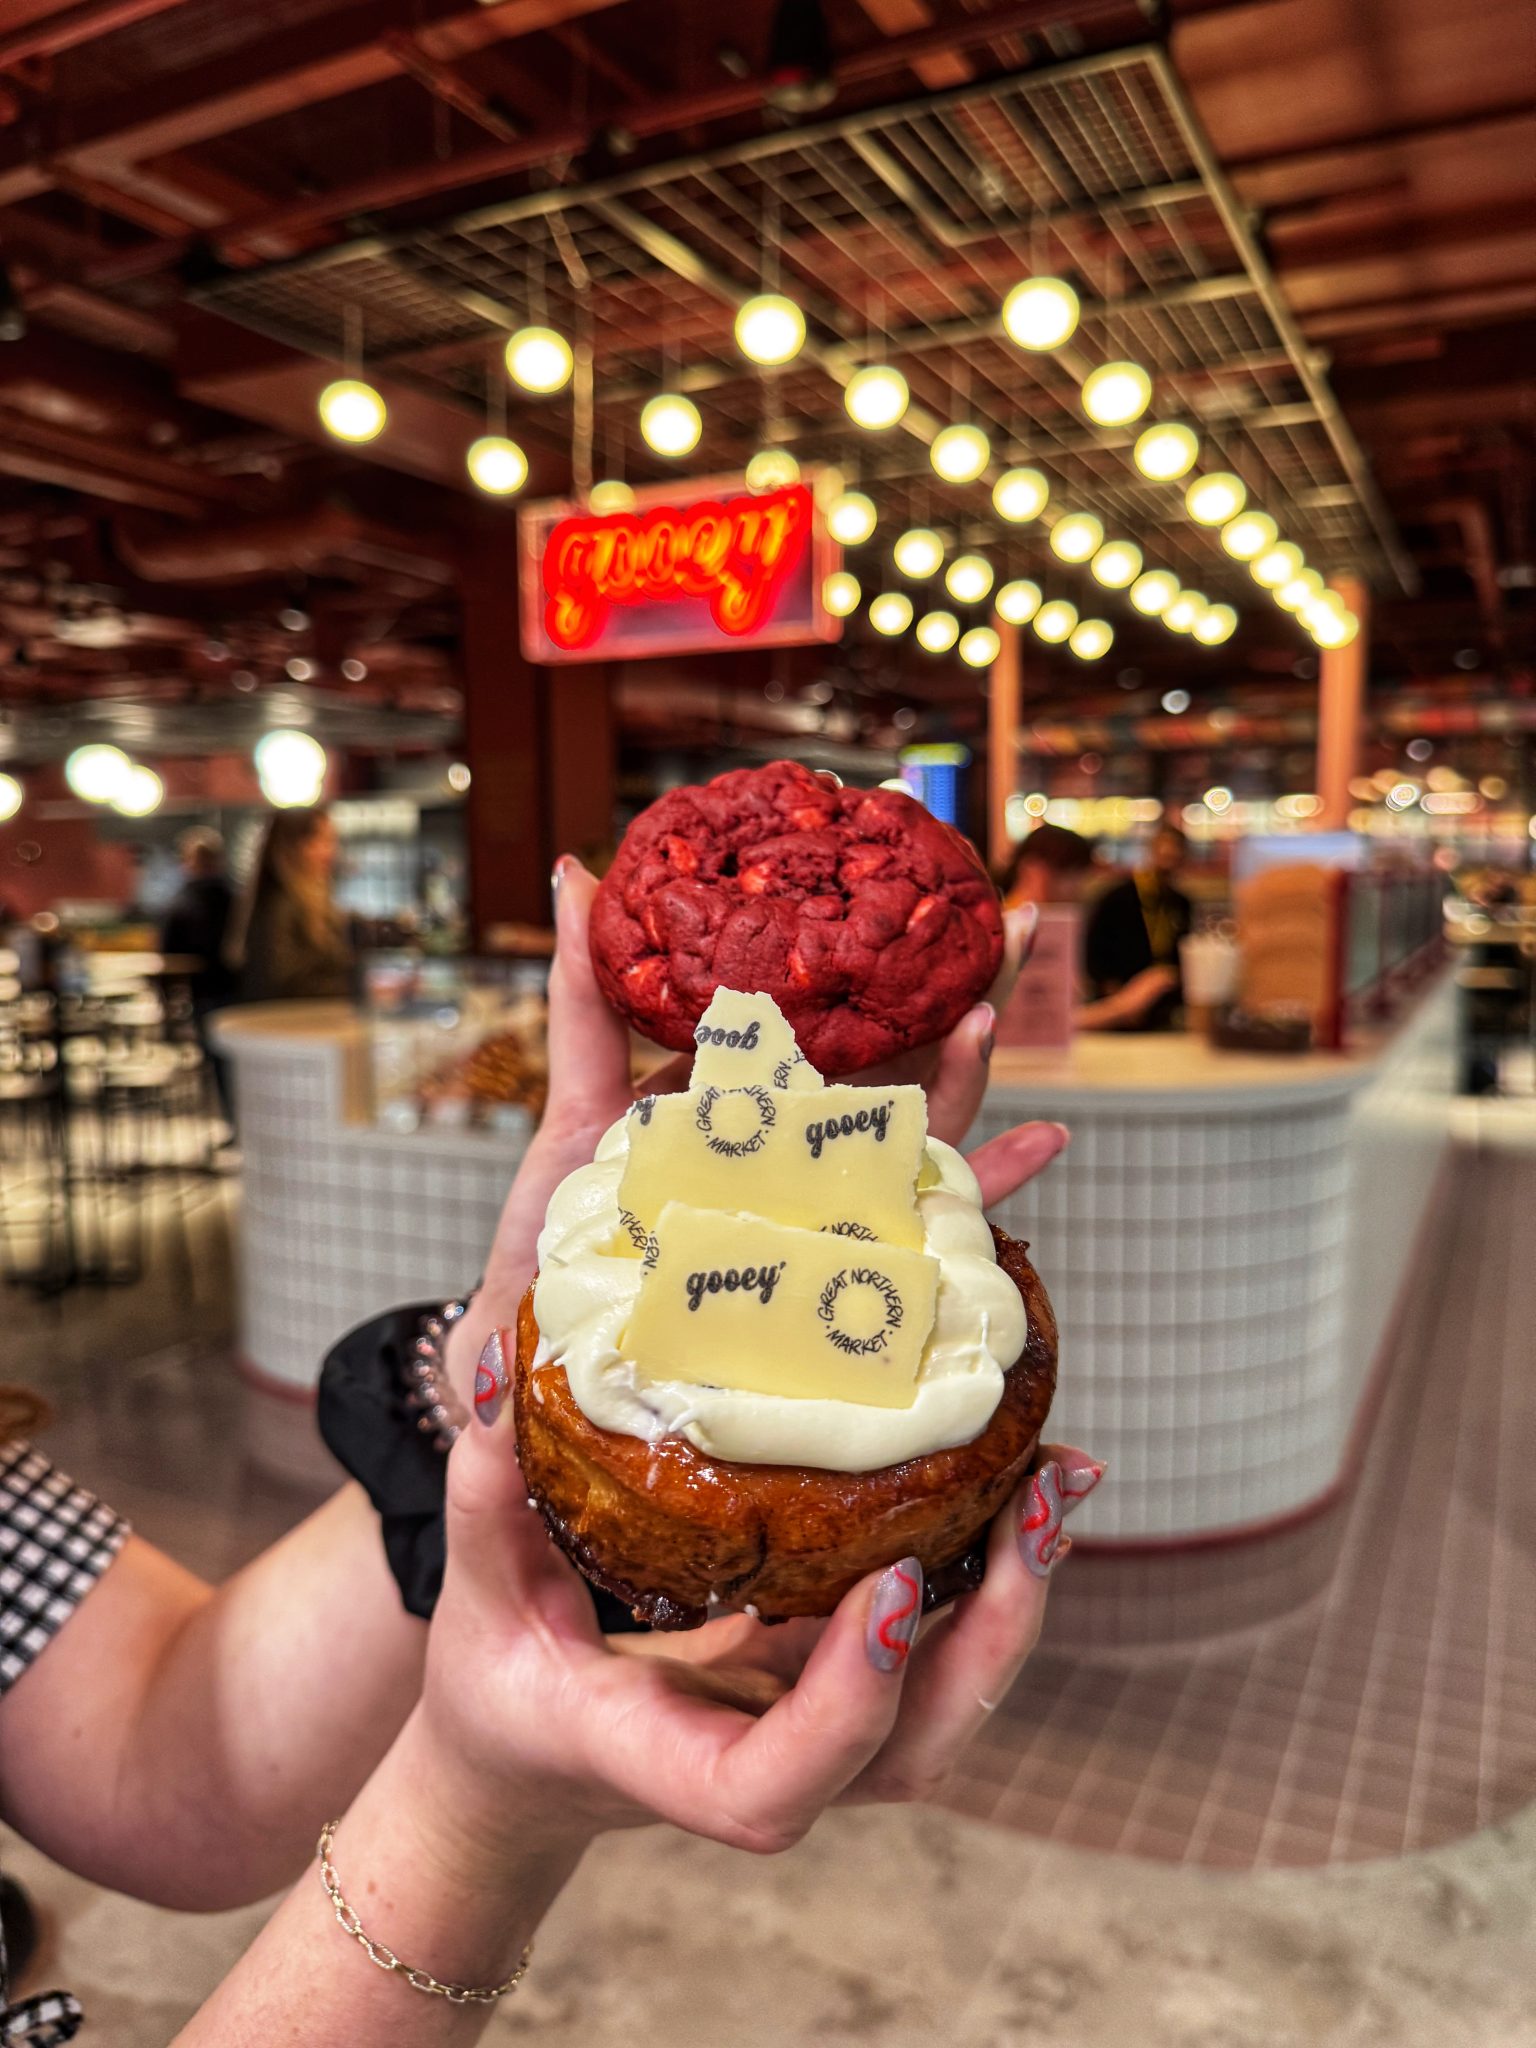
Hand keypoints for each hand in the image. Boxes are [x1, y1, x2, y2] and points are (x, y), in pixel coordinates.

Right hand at [426, 1385, 1103, 1854]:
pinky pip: (942, 1645)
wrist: (529, 1765)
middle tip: (1038, 1498)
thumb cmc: (501, 1690)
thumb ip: (491, 1491)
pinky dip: (997, 1571)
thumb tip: (504, 1366)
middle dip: (995, 1629)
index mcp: (669, 1761)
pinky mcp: (842, 1685)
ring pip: (952, 1700)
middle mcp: (768, 1763)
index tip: (893, 1590)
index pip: (776, 1786)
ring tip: (1058, 1476)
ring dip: (1019, 1594)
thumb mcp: (480, 1596)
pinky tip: (1028, 1475)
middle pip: (915, 1744)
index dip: (850, 1704)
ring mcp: (820, 1731)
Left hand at [448, 866, 1062, 1391]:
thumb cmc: (553, 1235)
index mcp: (741, 1103)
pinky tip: (1043, 1149)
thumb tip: (577, 867)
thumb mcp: (573, 1102)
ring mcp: (814, 1206)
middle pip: (887, 1061)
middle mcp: (790, 1148)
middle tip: (999, 926)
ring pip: (912, 1133)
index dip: (865, 949)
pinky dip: (988, 1191)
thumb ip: (586, 995)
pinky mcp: (825, 1274)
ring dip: (967, 1077)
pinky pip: (915, 1237)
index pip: (815, 1014)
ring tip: (991, 1018)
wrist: (537, 1356)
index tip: (912, 883)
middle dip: (946, 996)